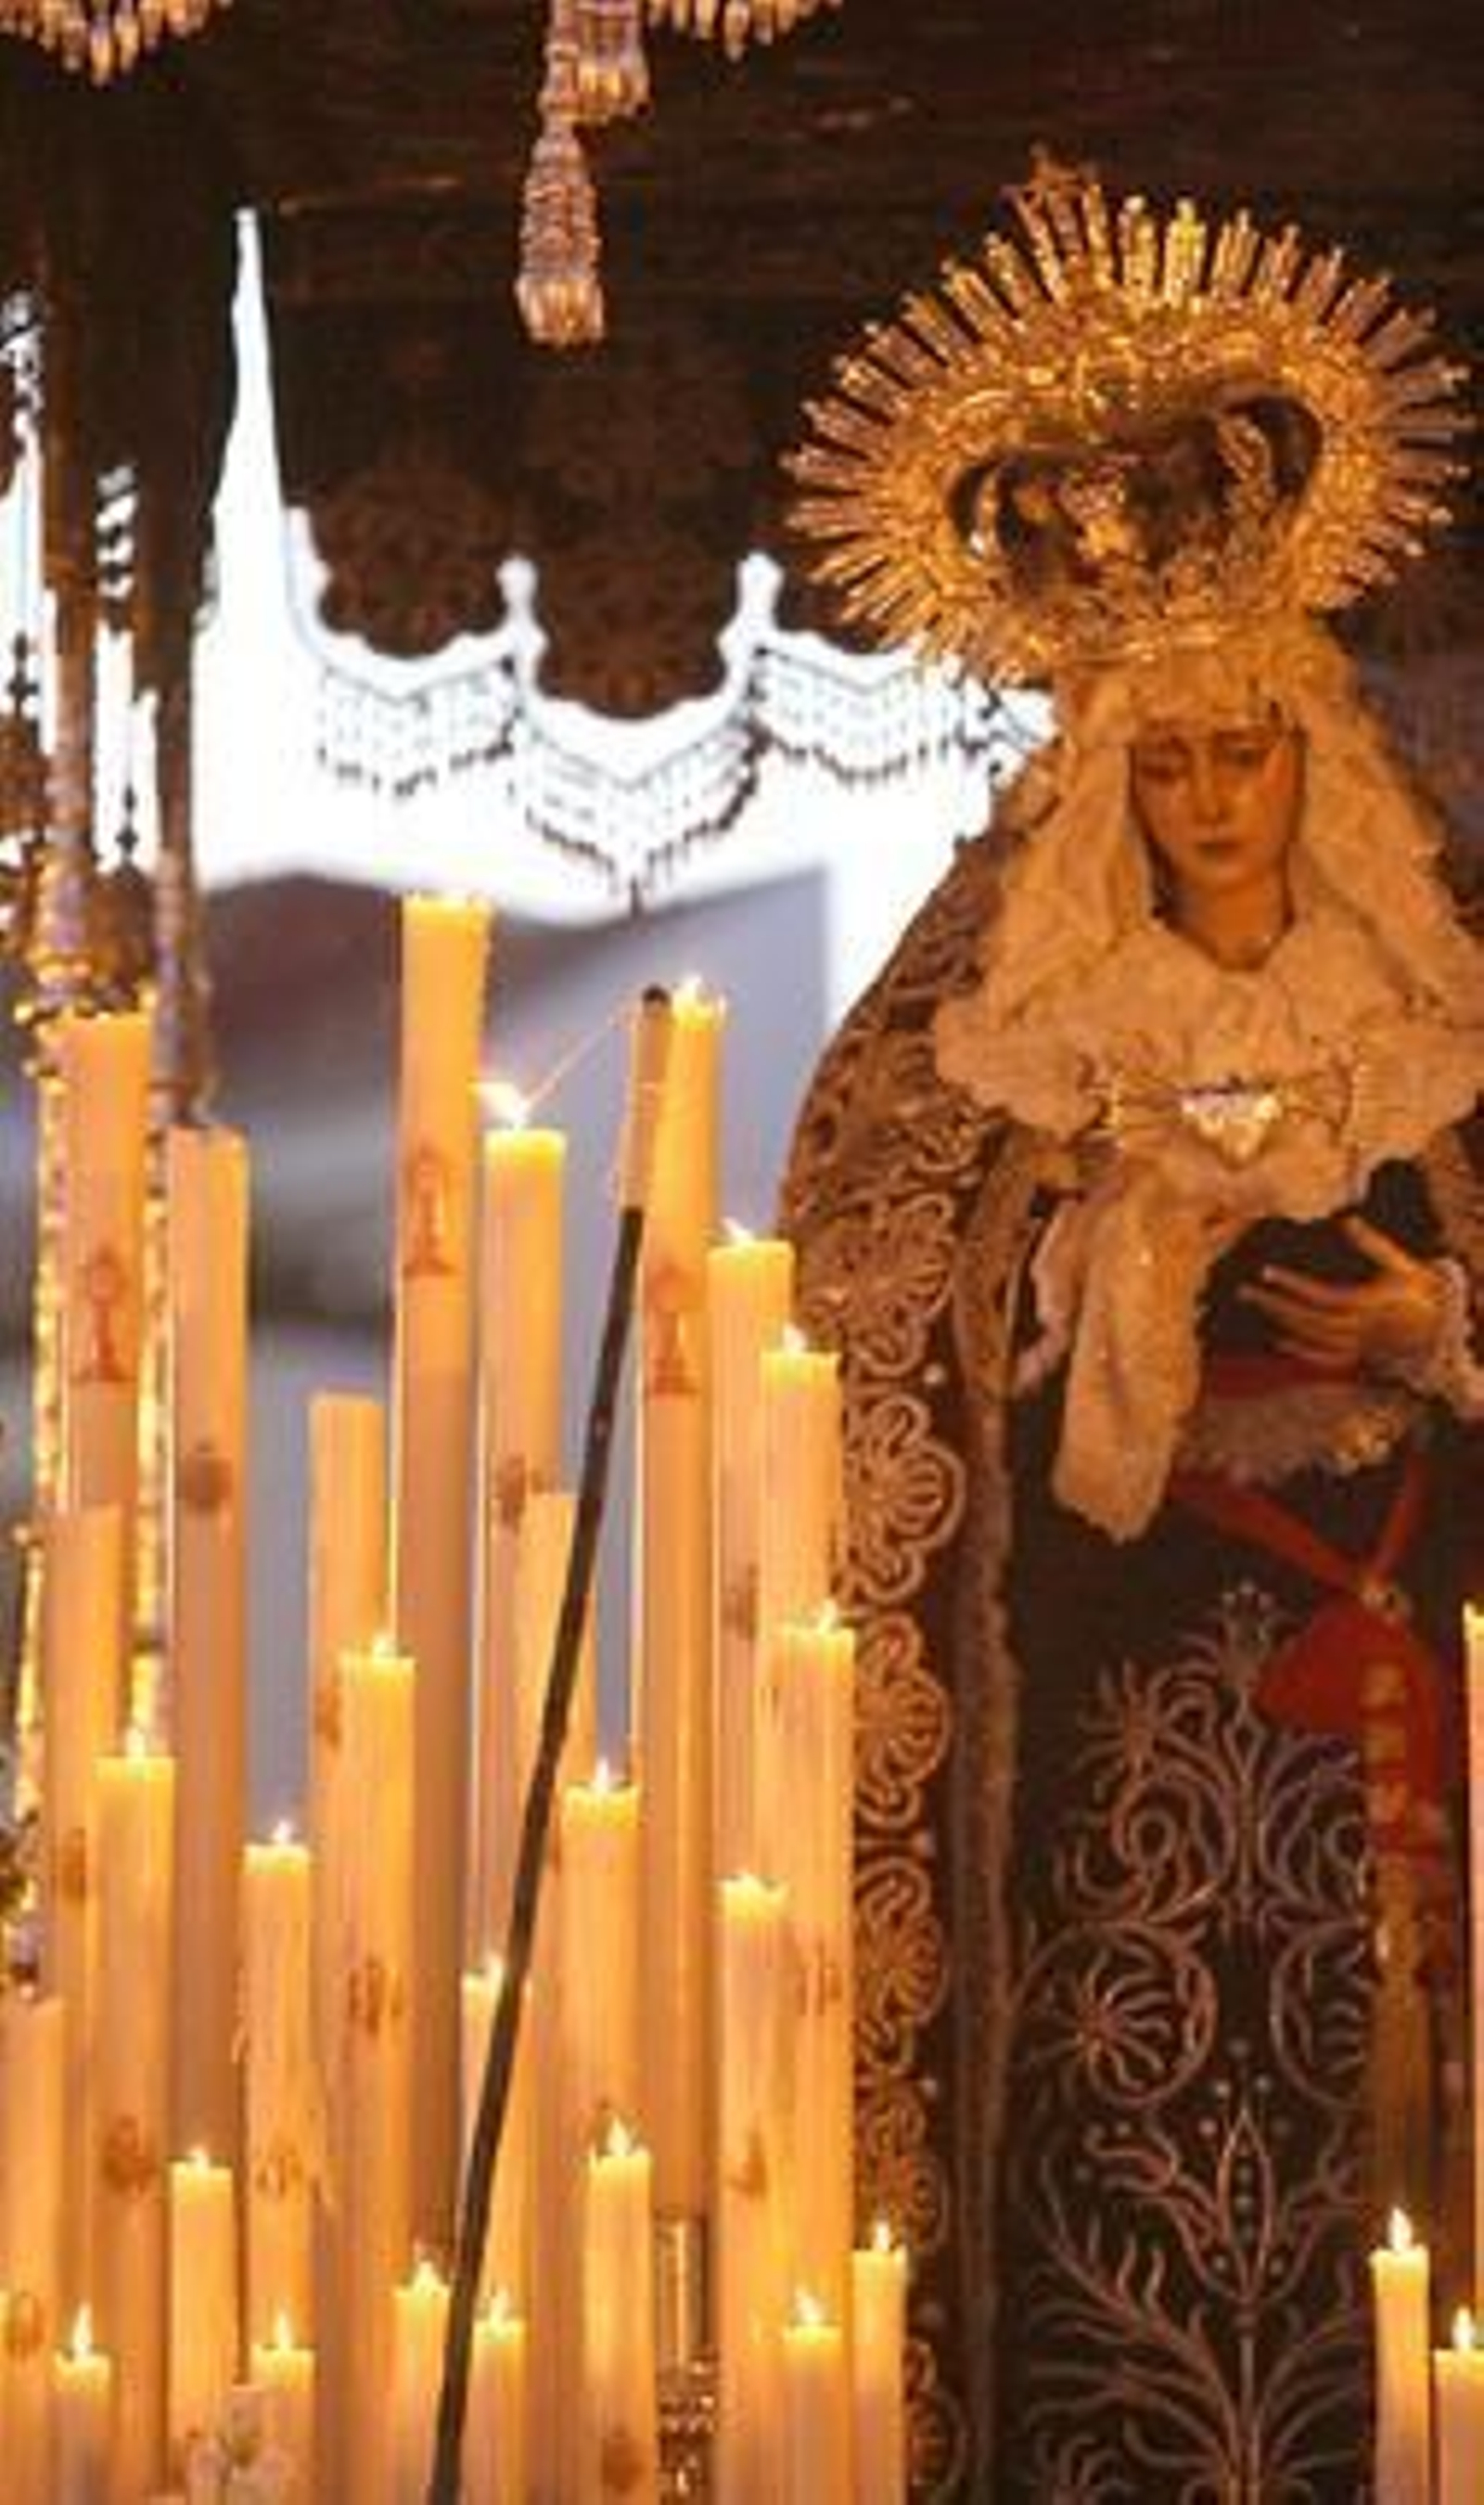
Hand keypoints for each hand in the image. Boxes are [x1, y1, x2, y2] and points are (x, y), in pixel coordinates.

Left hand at [1240, 1214, 1445, 1373]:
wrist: (1438, 1327)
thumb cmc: (1418, 1289)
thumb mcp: (1401, 1264)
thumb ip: (1374, 1244)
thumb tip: (1347, 1220)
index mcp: (1368, 1304)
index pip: (1322, 1296)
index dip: (1293, 1285)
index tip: (1266, 1271)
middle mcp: (1359, 1328)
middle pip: (1308, 1319)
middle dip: (1275, 1305)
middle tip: (1244, 1290)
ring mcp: (1357, 1345)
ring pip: (1312, 1337)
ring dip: (1280, 1321)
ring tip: (1254, 1302)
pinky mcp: (1356, 1355)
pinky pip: (1323, 1357)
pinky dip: (1300, 1349)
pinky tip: (1277, 1337)